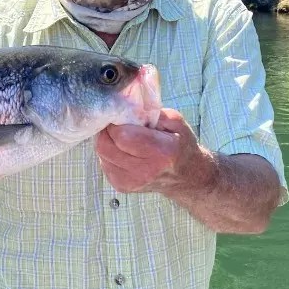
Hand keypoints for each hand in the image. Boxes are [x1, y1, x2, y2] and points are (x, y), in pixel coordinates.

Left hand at [94, 108, 214, 195]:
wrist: (186, 177)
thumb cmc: (180, 145)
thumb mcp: (175, 122)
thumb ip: (152, 110)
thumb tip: (127, 102)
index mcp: (161, 152)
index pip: (121, 135)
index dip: (116, 122)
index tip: (122, 116)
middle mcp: (145, 170)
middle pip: (105, 146)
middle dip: (108, 131)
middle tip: (118, 124)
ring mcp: (132, 182)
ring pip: (101, 154)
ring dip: (108, 142)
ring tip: (123, 138)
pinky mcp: (122, 186)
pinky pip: (104, 163)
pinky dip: (109, 153)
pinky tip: (123, 151)